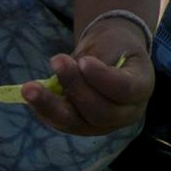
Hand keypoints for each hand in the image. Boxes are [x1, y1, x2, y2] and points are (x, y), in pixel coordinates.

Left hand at [22, 18, 156, 136]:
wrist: (111, 56)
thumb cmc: (115, 46)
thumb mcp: (113, 43)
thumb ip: (96, 58)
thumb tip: (70, 71)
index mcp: (142, 88)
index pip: (124, 89)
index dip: (102, 78)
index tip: (82, 60)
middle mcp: (126, 113)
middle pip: (100, 111)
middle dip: (75, 87)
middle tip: (56, 60)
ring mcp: (104, 125)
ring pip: (77, 123)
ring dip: (51, 105)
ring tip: (29, 88)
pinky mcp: (82, 127)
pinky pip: (61, 124)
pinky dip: (44, 110)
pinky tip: (30, 94)